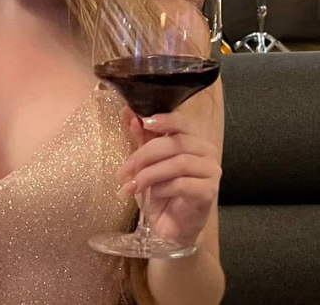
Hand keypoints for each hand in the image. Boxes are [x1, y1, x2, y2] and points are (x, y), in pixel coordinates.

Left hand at [117, 107, 221, 246]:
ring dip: (150, 173)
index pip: (181, 122)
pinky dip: (162, 188)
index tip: (143, 122)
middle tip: (125, 169)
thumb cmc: (159, 190)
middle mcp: (206, 152)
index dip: (164, 120)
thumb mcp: (146, 162)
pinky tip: (152, 195)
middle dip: (145, 154)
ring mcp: (211, 172)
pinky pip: (183, 184)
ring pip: (178, 163)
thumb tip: (128, 113)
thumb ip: (141, 137)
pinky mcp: (209, 192)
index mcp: (192, 139)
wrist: (169, 225)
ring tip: (132, 184)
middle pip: (175, 143)